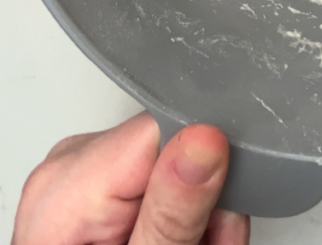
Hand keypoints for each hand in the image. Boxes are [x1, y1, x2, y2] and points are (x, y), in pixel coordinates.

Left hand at [12, 112, 249, 244]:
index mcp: (68, 185)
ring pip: (177, 168)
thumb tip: (203, 142)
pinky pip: (161, 182)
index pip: (168, 131)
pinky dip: (181, 219)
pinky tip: (173, 243)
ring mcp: (82, 177)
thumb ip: (172, 215)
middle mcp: (69, 169)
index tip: (210, 222)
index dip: (208, 172)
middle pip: (176, 151)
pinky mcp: (101, 189)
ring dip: (199, 218)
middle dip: (206, 206)